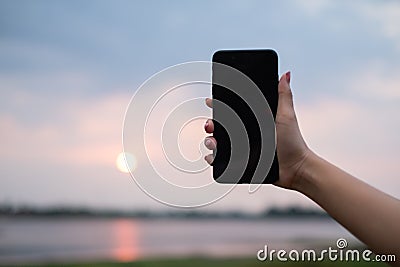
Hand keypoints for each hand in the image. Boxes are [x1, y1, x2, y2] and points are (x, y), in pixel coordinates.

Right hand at [204, 71, 311, 189]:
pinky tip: (213, 157)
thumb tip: (285, 75)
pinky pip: (222, 160)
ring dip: (210, 141)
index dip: (219, 105)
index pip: (232, 110)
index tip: (211, 101)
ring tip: (213, 142)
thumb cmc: (293, 143)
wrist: (295, 168)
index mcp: (254, 120)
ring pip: (218, 143)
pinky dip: (213, 158)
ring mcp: (242, 148)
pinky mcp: (241, 163)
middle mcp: (245, 134)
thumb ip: (284, 95)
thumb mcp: (286, 116)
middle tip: (211, 124)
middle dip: (211, 124)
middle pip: (221, 126)